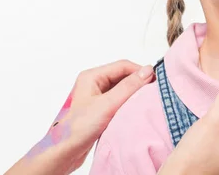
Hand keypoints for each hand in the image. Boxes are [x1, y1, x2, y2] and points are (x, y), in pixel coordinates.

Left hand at [6, 60, 154, 174]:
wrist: (63, 152)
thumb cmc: (77, 128)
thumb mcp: (107, 105)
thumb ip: (128, 87)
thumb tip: (148, 71)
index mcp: (92, 76)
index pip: (123, 66)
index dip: (140, 71)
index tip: (155, 81)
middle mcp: (93, 84)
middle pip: (123, 76)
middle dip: (137, 83)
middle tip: (151, 93)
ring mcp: (96, 97)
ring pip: (121, 89)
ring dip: (133, 94)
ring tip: (143, 102)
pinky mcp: (99, 109)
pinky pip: (118, 101)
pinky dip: (127, 104)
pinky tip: (134, 111)